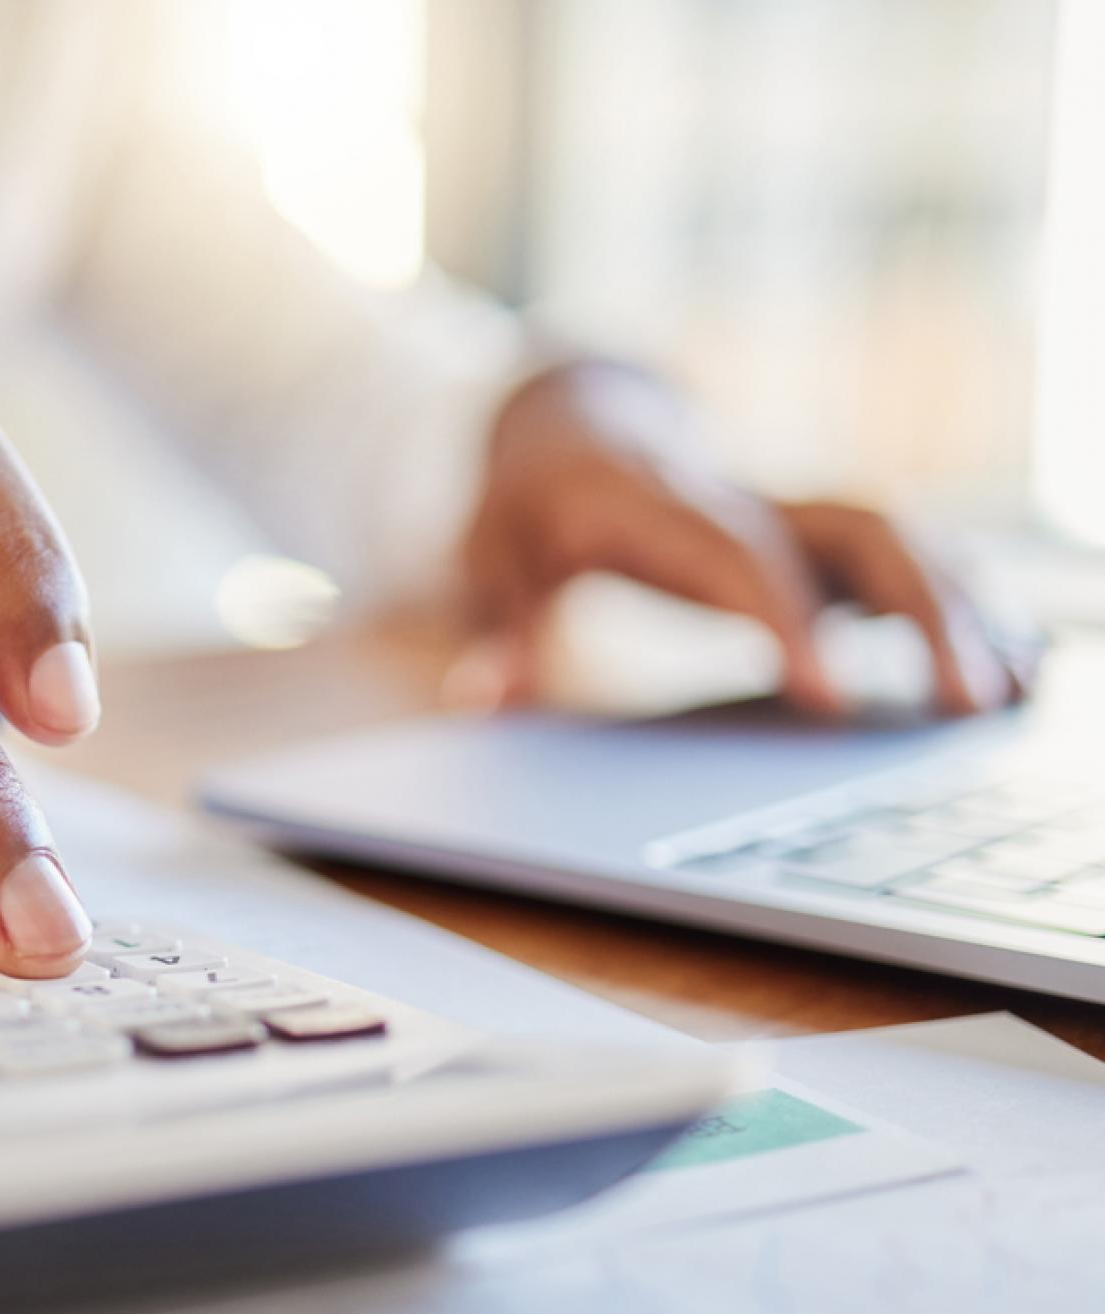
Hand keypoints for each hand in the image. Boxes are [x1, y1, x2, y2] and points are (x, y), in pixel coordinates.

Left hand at [457, 362, 1032, 715]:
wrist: (568, 422)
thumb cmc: (527, 504)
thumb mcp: (489, 559)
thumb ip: (498, 627)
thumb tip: (481, 700)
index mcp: (660, 502)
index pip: (741, 554)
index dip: (791, 618)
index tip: (833, 699)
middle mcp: (742, 494)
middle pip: (855, 529)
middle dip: (922, 610)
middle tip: (968, 706)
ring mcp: (787, 505)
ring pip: (896, 536)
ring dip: (963, 608)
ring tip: (1015, 695)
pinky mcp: (810, 529)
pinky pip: (902, 552)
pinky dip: (962, 600)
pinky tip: (1016, 664)